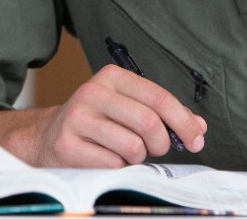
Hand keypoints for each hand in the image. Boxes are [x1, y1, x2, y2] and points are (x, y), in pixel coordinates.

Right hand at [0, 64, 205, 166]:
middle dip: (161, 144)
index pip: (159, 97)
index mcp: (112, 77)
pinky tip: (105, 159)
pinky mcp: (67, 144)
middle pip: (148, 122)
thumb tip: (199, 127)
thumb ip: (163, 115)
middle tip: (156, 150)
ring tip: (125, 153)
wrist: (47, 138)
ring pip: (132, 146)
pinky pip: (112, 164)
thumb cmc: (97, 124)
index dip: (184, 122)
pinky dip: (117, 168)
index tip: (196, 140)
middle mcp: (92, 91)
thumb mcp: (127, 109)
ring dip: (137, 158)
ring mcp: (77, 117)